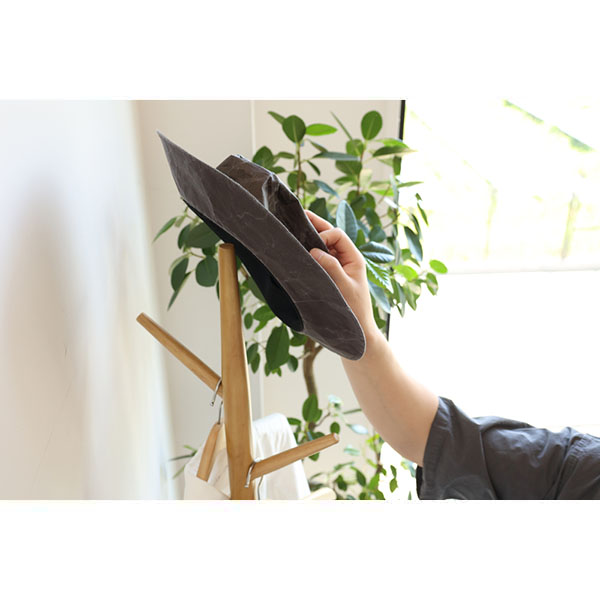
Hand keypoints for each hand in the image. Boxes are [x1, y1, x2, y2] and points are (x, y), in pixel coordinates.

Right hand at [305, 209, 378, 339]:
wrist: (357, 333)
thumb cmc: (354, 311)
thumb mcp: (343, 287)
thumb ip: (331, 267)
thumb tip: (314, 250)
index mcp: (354, 258)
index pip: (337, 235)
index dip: (324, 234)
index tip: (312, 247)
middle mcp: (346, 260)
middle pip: (330, 237)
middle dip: (314, 226)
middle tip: (297, 216)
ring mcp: (338, 268)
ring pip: (322, 248)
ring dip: (310, 240)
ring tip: (293, 232)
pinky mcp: (330, 278)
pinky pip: (319, 261)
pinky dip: (308, 255)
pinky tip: (296, 252)